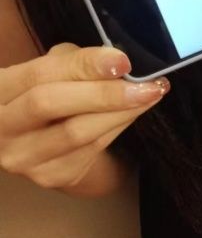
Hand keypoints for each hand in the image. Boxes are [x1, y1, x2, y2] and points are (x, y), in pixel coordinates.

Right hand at [0, 43, 168, 190]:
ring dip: (122, 111)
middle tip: (147, 84)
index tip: (123, 61)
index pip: (38, 75)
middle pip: (51, 104)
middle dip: (104, 92)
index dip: (82, 66)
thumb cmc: (43, 92)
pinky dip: (119, 125)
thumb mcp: (48, 70)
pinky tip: (136, 110)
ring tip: (151, 93)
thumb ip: (72, 62)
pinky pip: (93, 148)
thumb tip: (116, 60)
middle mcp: (0, 127)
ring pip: (77, 132)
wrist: (37, 140)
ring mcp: (23, 157)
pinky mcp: (50, 176)